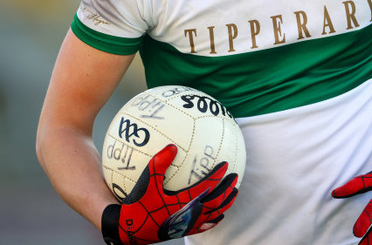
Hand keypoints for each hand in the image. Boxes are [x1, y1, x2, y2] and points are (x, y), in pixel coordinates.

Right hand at [101, 144, 238, 244]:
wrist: (129, 230)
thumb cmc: (137, 205)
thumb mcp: (146, 182)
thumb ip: (159, 163)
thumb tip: (172, 146)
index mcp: (184, 202)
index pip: (208, 187)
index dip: (218, 175)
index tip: (226, 164)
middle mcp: (189, 214)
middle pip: (217, 202)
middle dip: (228, 189)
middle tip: (235, 177)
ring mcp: (188, 225)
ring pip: (214, 214)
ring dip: (226, 203)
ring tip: (234, 193)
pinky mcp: (183, 231)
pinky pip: (204, 226)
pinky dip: (214, 219)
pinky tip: (218, 215)